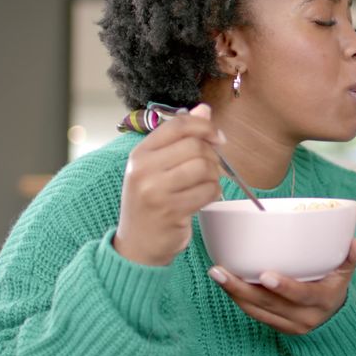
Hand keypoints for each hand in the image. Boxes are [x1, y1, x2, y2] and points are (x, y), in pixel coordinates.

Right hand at [114, 103, 224, 265]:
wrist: (137, 245)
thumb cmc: (151, 203)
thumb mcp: (157, 168)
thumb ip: (179, 138)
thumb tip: (204, 109)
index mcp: (140, 154)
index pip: (178, 125)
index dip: (204, 126)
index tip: (217, 137)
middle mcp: (144, 169)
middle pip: (195, 146)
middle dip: (212, 156)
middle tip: (210, 169)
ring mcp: (156, 190)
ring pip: (204, 167)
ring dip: (214, 176)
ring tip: (206, 185)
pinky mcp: (171, 210)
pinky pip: (207, 191)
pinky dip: (213, 194)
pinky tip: (205, 198)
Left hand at [208, 238, 355, 334]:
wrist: (333, 316)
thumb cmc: (335, 284)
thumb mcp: (347, 271)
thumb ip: (352, 256)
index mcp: (323, 300)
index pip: (303, 296)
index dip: (285, 287)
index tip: (265, 275)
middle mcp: (304, 317)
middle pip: (270, 305)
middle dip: (242, 288)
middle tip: (220, 270)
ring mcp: (288, 324)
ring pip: (257, 311)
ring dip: (234, 292)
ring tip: (216, 273)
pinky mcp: (276, 326)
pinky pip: (254, 314)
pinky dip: (238, 298)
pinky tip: (224, 282)